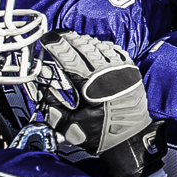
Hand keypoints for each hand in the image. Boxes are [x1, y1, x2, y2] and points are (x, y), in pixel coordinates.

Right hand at [40, 30, 163, 176]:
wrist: (130, 139)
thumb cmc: (99, 135)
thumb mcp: (69, 127)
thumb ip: (52, 107)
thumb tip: (44, 89)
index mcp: (91, 86)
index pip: (69, 57)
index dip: (56, 45)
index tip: (47, 38)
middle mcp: (108, 73)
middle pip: (85, 47)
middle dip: (69, 39)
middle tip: (58, 36)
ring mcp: (123, 70)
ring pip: (100, 46)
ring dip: (85, 42)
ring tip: (73, 41)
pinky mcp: (132, 71)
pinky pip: (115, 51)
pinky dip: (103, 46)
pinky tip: (95, 47)